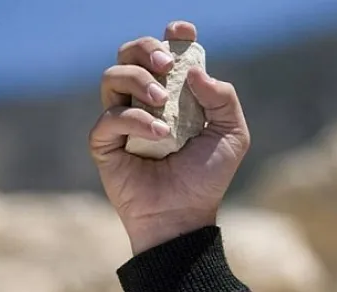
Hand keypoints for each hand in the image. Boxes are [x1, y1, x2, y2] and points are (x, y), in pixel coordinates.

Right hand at [89, 21, 249, 254]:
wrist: (184, 215)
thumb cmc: (207, 177)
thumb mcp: (231, 134)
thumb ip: (223, 97)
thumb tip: (195, 70)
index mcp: (174, 97)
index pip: (164, 55)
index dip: (172, 37)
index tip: (181, 31)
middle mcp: (145, 103)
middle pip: (130, 55)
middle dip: (147, 50)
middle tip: (167, 66)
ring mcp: (122, 121)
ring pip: (112, 77)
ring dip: (138, 81)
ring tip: (163, 103)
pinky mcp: (105, 143)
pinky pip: (108, 118)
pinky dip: (134, 120)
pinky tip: (160, 135)